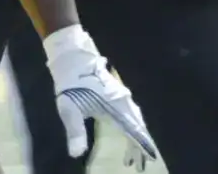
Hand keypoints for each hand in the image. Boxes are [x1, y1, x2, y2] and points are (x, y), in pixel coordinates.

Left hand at [45, 25, 156, 169]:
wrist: (72, 55)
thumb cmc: (70, 82)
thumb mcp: (69, 108)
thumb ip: (75, 131)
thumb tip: (76, 154)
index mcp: (116, 109)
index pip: (135, 133)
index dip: (142, 148)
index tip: (148, 161)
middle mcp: (124, 102)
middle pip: (138, 128)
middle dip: (140, 146)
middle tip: (138, 164)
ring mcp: (121, 95)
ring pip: (136, 119)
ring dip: (137, 136)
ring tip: (134, 152)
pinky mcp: (116, 91)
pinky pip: (131, 112)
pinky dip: (133, 125)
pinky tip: (129, 129)